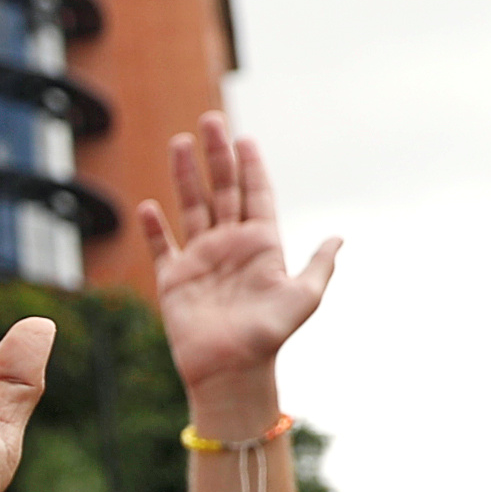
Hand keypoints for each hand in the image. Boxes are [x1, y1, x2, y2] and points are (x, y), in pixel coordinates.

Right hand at [137, 114, 337, 410]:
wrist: (232, 370)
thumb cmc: (270, 336)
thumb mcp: (304, 297)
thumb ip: (319, 265)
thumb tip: (340, 237)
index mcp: (261, 245)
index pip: (255, 194)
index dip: (250, 166)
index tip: (244, 138)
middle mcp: (230, 246)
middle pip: (222, 190)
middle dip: (216, 156)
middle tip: (210, 121)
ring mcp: (200, 260)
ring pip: (192, 207)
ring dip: (185, 176)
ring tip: (180, 143)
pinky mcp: (173, 279)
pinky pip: (162, 247)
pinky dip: (155, 228)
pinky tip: (149, 206)